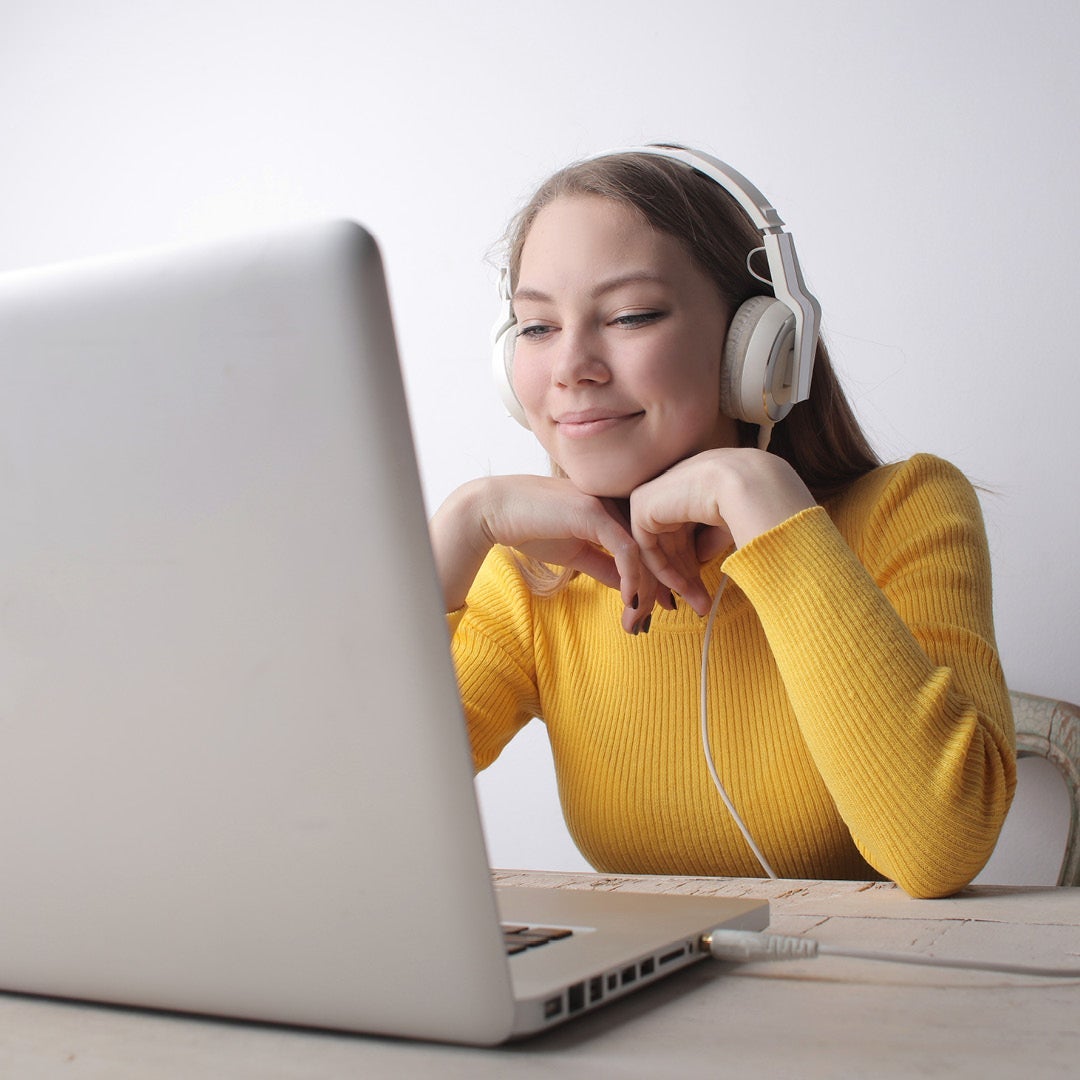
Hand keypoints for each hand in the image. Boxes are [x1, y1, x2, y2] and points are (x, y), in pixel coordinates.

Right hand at [430, 475, 668, 632]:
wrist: (495, 512)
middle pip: (653, 547)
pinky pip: (626, 549)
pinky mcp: (594, 512)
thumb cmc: (531, 528)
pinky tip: (629, 601)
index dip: (659, 576)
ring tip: (639, 618)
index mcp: (616, 508)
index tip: (661, 606)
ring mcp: (607, 503)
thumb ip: (605, 567)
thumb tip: (629, 591)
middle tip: (659, 618)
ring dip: (647, 589)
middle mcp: (618, 501)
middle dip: (662, 586)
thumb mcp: (577, 554)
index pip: (648, 544)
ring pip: (644, 550)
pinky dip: (632, 578)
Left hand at [628, 448, 816, 614]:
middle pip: (671, 544)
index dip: (693, 565)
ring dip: (678, 582)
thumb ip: (711, 538)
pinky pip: (647, 548)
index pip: (685, 531)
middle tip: (701, 606)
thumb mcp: (728, 524)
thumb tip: (701, 558)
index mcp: (693, 482)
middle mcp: (672, 485)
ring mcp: (654, 492)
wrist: (751, 486)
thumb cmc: (753, 501)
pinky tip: (685, 589)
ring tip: (699, 606)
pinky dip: (665, 572)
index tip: (704, 593)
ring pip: (659, 549)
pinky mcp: (642, 504)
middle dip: (686, 579)